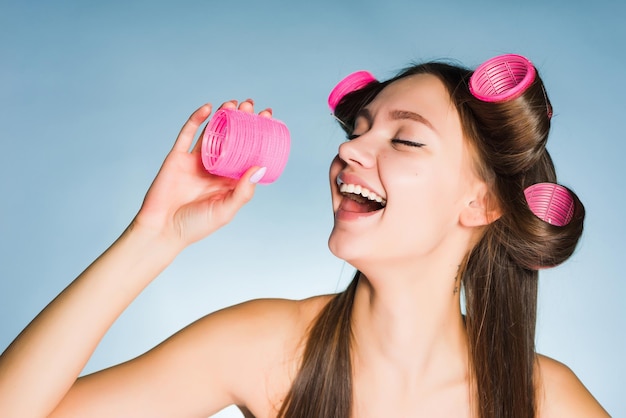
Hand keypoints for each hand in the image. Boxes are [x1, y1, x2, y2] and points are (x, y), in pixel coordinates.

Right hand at [134, 99, 271, 245]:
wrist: (162, 229)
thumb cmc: (196, 225)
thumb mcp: (225, 210)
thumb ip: (243, 191)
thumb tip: (260, 165)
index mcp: (229, 181)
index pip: (248, 154)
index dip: (258, 137)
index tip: (268, 120)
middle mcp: (215, 168)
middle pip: (232, 139)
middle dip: (242, 121)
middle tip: (251, 106)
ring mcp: (196, 161)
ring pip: (212, 133)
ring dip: (223, 116)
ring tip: (234, 103)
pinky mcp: (178, 157)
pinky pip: (187, 134)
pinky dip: (197, 119)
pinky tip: (208, 108)